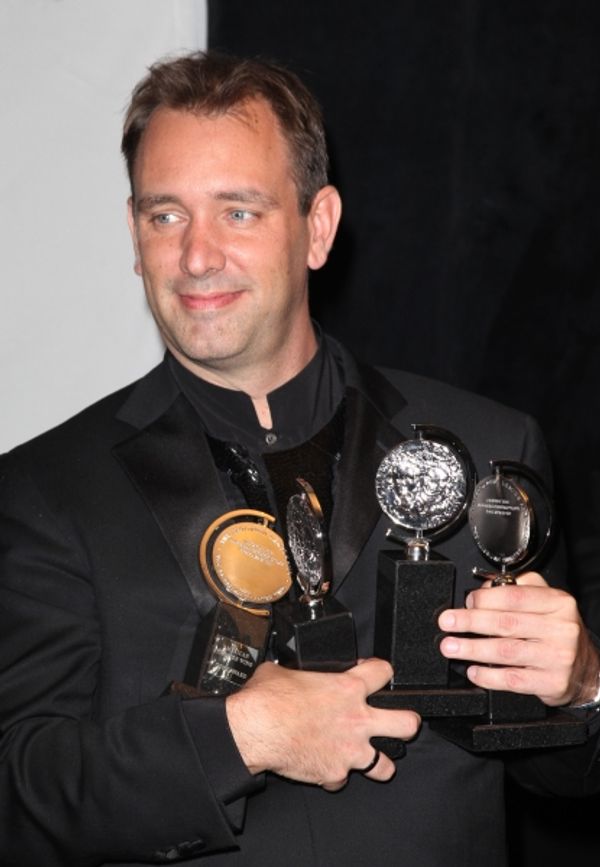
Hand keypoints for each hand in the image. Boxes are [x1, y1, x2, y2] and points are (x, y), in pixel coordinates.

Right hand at [226, 658, 420, 790]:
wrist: (255, 730)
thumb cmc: (267, 699)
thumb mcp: (286, 671)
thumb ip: (302, 673)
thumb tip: (292, 672)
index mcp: (347, 688)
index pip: (383, 672)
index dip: (381, 670)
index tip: (375, 674)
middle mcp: (357, 719)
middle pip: (406, 724)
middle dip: (407, 723)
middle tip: (401, 722)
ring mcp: (350, 750)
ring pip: (386, 765)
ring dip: (380, 762)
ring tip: (374, 759)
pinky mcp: (334, 773)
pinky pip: (342, 779)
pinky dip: (336, 775)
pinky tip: (326, 767)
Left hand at [438, 571, 599, 705]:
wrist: (585, 669)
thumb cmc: (557, 632)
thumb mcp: (546, 602)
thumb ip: (517, 589)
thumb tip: (482, 591)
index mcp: (558, 603)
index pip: (516, 597)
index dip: (486, 599)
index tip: (466, 602)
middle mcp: (561, 629)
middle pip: (507, 623)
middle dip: (471, 622)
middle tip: (448, 622)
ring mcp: (558, 657)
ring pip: (507, 651)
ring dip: (473, 649)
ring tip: (451, 646)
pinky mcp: (552, 683)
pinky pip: (514, 679)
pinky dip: (489, 676)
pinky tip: (474, 671)